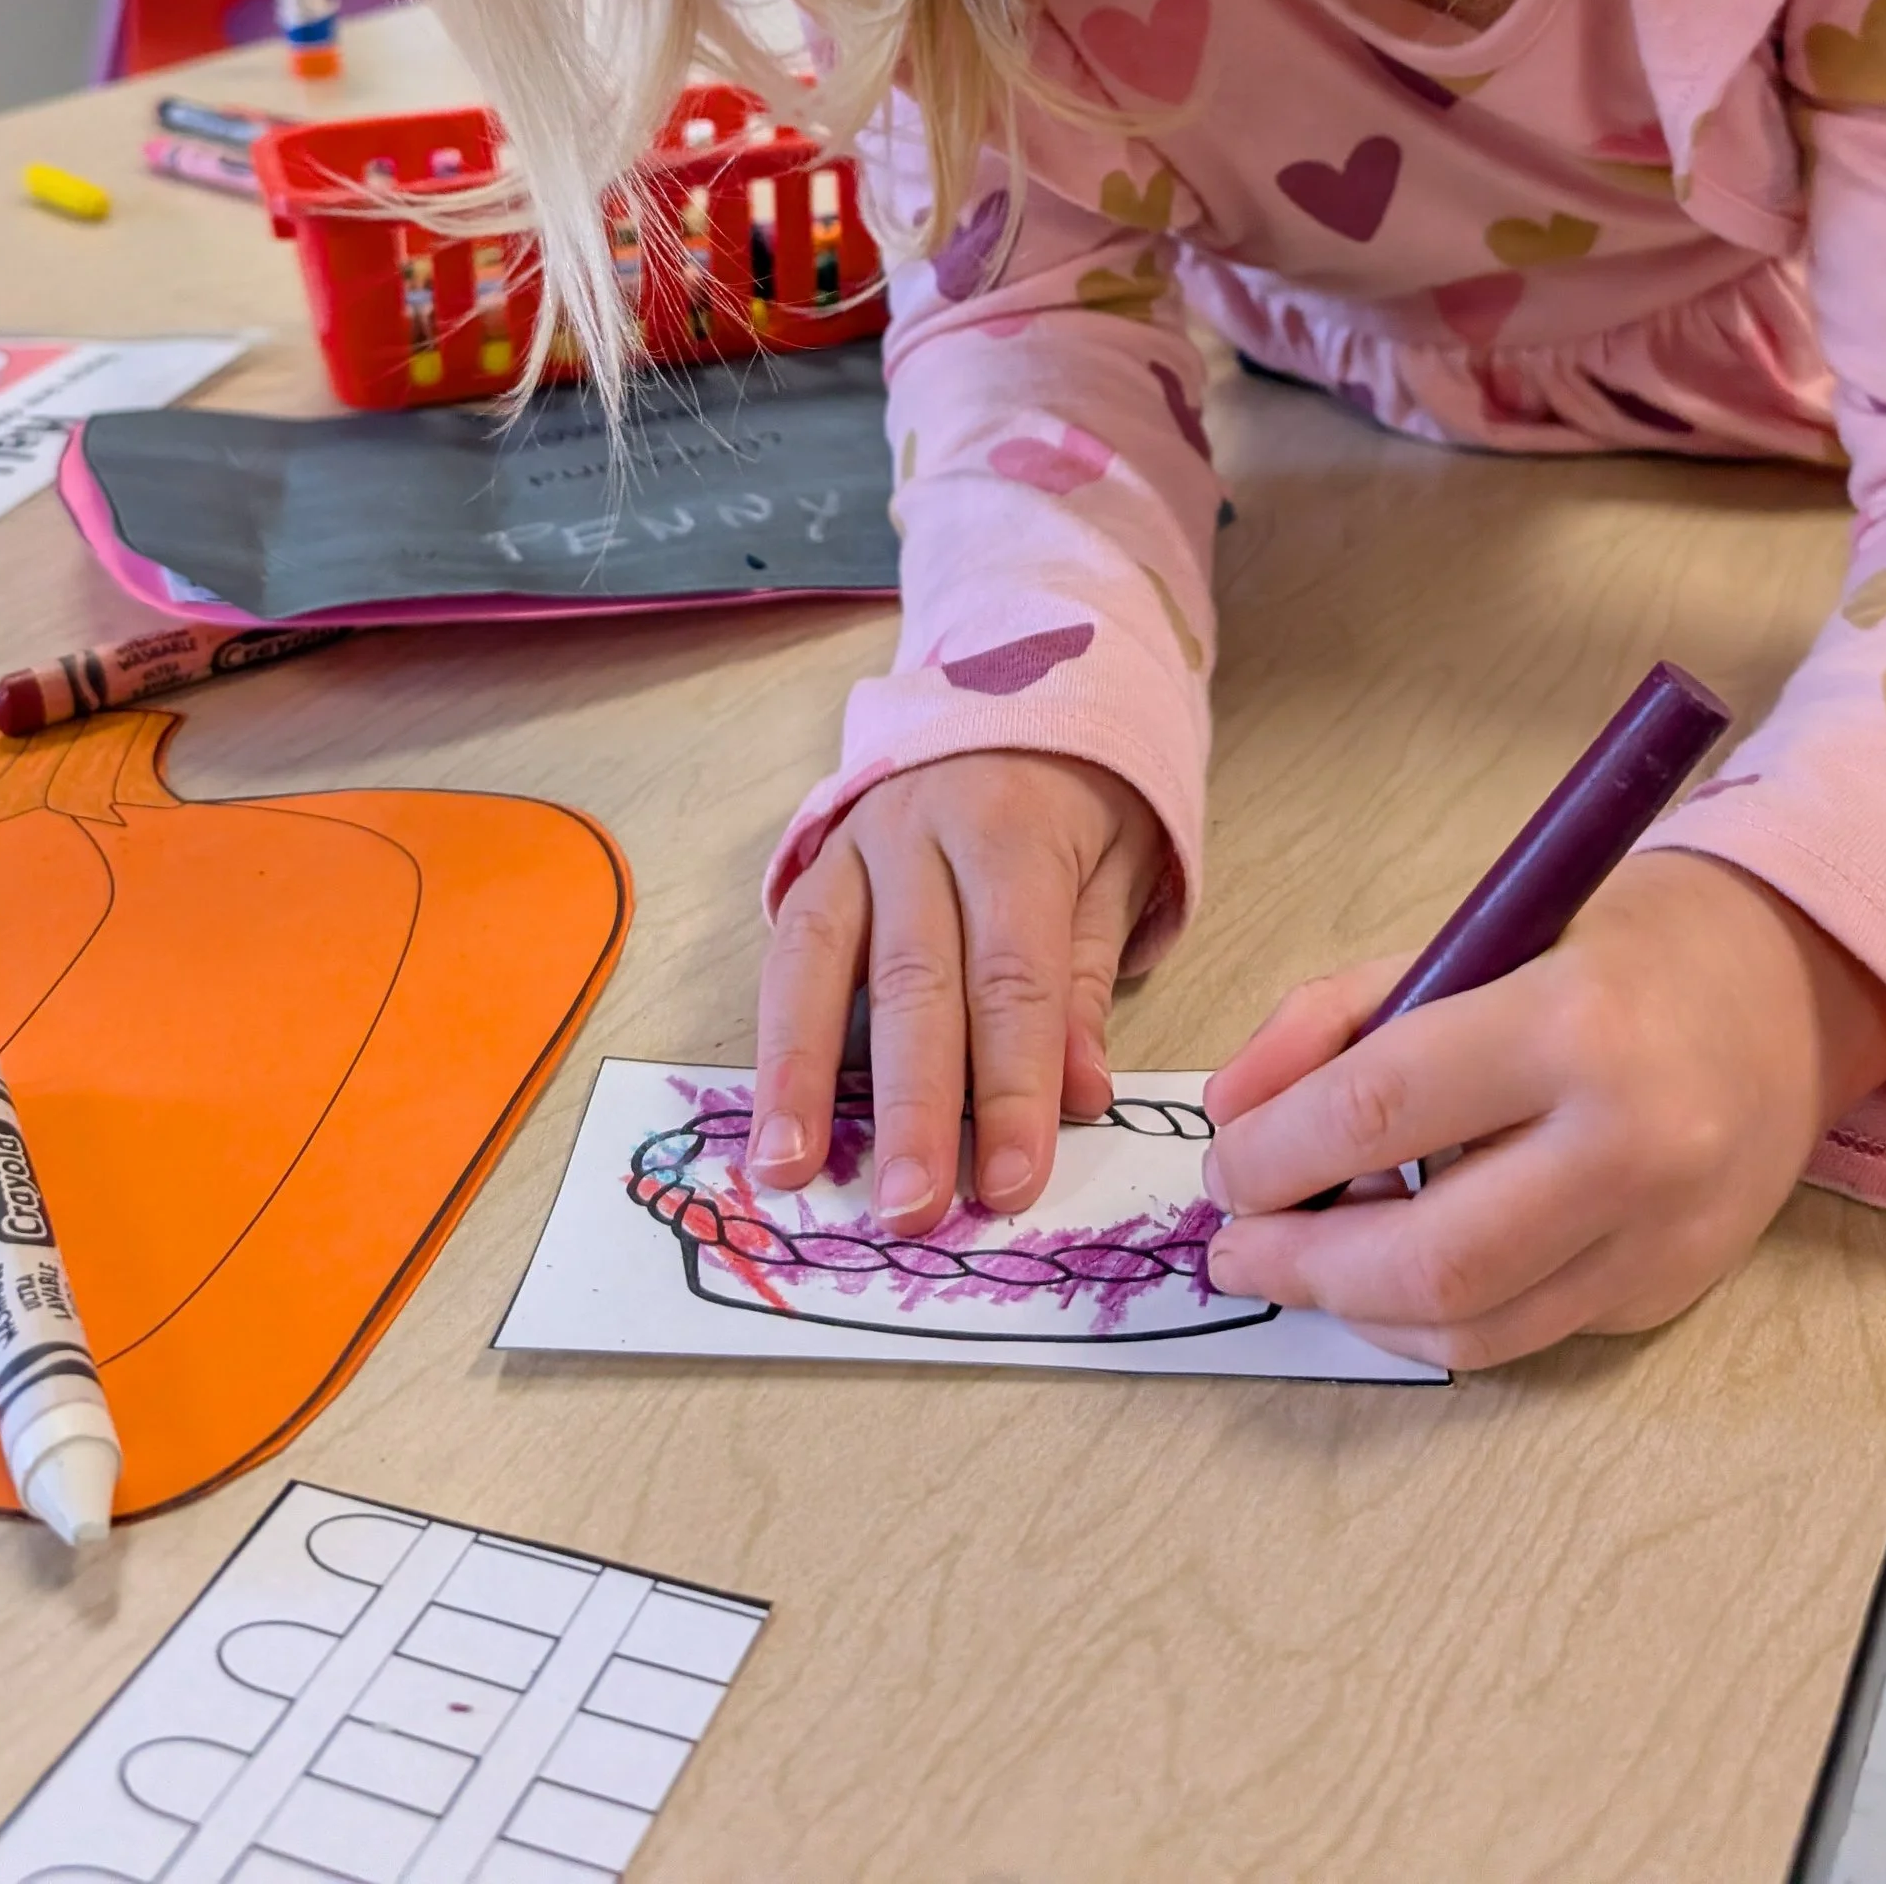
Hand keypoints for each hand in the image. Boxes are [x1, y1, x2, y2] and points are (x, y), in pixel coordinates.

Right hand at [750, 751, 1165, 1237]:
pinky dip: (775, 1042)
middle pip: (915, 981)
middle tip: (909, 1207)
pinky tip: (768, 1119)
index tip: (1010, 1182)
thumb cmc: (1080, 796)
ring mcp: (855, 843)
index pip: (1014, 976)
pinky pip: (787, 953)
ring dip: (805, 1078)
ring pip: (823, 964)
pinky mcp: (814, 862)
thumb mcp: (1117, 867)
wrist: (1019, 677)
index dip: (1013, 1084)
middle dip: (913, 1105)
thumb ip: (1088, 980)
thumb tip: (1080, 1095)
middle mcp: (922, 832)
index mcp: (1015, 832)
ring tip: (790, 1173)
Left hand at [1200, 853, 1885, 1368]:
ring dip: (1357, 1308)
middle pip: (1428, 1255)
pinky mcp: (1671, 1290)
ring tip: (1298, 1267)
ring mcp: (1664, 1235)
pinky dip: (1438, 1314)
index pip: (1381, 1110)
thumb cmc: (1615, 944)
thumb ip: (1341, 1017)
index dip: (1273, 1153)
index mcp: (1574, 1025)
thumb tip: (1232, 1112)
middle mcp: (1633, 1144)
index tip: (1220, 1165)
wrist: (1792, 984)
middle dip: (1301, 1264)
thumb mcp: (1471, 934)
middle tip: (1235, 1246)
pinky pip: (1527, 1332)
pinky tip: (1392, 1274)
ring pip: (1473, 1326)